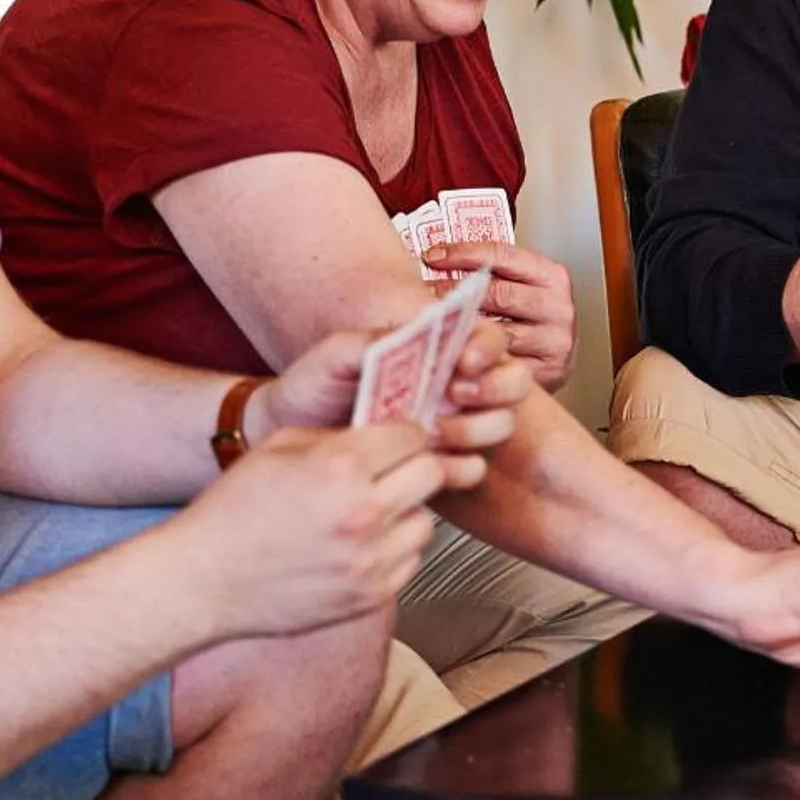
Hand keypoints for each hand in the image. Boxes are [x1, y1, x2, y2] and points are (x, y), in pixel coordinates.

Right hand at [174, 419, 443, 641]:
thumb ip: (339, 435)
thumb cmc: (234, 509)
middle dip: (414, 465)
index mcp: (340, 466)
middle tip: (390, 470)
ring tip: (369, 511)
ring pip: (425, 521)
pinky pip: (409, 561)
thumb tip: (385, 432)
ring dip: (405, 511)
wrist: (204, 580)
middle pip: (432, 474)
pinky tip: (360, 544)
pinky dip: (393, 550)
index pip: (412, 435)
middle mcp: (363, 513)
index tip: (394, 438)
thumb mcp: (280, 446)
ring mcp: (369, 560)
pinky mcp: (369, 596)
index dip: (404, 432)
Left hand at [253, 322, 531, 493]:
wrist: (287, 434)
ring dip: (477, 427)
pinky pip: (473, 466)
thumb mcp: (336, 354)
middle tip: (456, 394)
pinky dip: (462, 466)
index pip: (487, 337)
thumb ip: (372, 340)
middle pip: (511, 380)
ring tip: (435, 431)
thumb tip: (413, 334)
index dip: (487, 346)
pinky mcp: (440, 462)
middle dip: (494, 388)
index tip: (464, 361)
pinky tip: (437, 465)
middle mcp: (452, 383)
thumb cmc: (312, 385)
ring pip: (500, 423)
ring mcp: (452, 423)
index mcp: (436, 348)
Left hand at [422, 240, 576, 390]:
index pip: (503, 255)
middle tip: (420, 295)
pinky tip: (451, 354)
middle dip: (454, 293)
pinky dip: (473, 359)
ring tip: (430, 325)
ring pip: (498, 332)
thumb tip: (434, 257)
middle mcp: (558, 307)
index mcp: (552, 276)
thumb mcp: (520, 284)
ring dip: (460, 329)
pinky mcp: (547, 372)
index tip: (431, 257)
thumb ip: (490, 272)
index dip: (463, 253)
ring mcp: (554, 342)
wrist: (555, 355)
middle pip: (499, 294)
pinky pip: (503, 364)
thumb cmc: (529, 315)